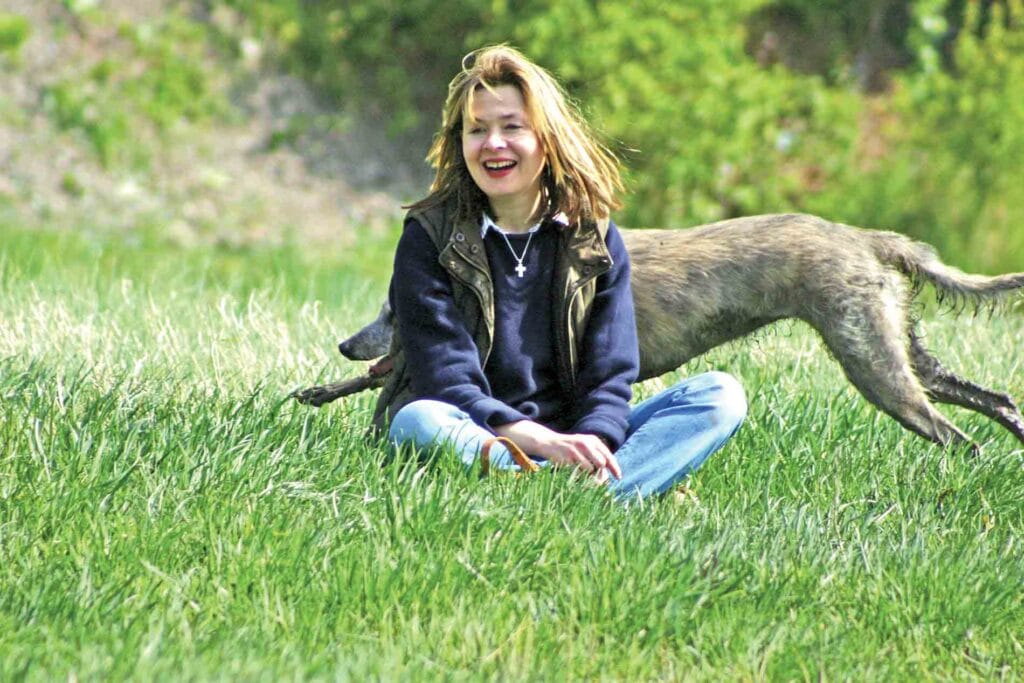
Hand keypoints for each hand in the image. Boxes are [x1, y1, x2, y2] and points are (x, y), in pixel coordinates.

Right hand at [493, 420, 620, 480]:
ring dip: (588, 476)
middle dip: (601, 474)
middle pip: (601, 464)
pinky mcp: (566, 458)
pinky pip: (577, 472)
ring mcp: (575, 450)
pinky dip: (578, 476)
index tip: (618, 477)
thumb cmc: (571, 449)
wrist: (549, 442)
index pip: (608, 455)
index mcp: (593, 440)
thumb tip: (607, 476)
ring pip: (589, 470)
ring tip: (582, 475)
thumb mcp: (585, 447)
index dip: (614, 467)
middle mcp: (585, 443)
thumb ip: (597, 457)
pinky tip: (573, 473)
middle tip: (599, 482)